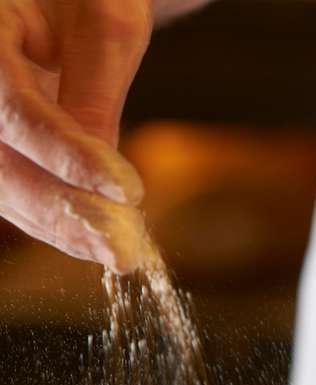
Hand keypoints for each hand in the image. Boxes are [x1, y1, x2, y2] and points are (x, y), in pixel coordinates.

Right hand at [0, 0, 152, 270]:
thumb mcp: (102, 24)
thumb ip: (96, 95)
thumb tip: (106, 181)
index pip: (11, 107)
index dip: (68, 156)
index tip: (128, 193)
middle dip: (64, 212)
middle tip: (123, 251)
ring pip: (2, 189)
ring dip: (62, 229)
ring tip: (119, 255)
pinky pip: (11, 192)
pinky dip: (54, 222)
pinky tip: (98, 243)